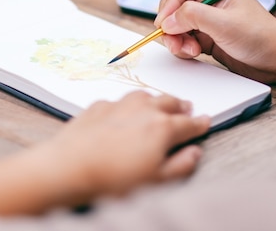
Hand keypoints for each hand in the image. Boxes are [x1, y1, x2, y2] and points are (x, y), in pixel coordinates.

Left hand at [42, 91, 209, 197]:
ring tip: (159, 105)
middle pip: (169, 102)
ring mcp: (119, 105)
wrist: (70, 167)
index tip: (206, 121)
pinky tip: (124, 113)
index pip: (189, 123)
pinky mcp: (99, 106)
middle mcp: (143, 110)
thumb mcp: (155, 181)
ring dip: (155, 100)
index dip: (201, 123)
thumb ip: (180, 165)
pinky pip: (119, 101)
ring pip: (145, 95)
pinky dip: (127, 105)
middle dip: (181, 106)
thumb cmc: (112, 178)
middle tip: (187, 108)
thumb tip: (195, 153)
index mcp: (162, 128)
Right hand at [154, 0, 275, 84]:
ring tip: (190, 50)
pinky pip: (180, 37)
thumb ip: (193, 16)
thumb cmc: (261, 37)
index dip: (169, 0)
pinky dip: (182, 47)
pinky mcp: (203, 35)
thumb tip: (167, 20)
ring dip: (175, 38)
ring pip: (173, 23)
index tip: (167, 22)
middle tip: (177, 40)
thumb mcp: (225, 24)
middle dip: (171, 24)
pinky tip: (195, 53)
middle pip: (171, 3)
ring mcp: (204, 17)